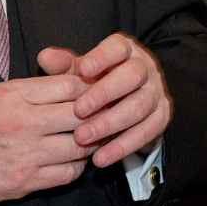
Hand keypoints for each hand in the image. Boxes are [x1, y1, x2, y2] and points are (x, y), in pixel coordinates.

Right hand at [0, 73, 93, 205]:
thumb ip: (34, 88)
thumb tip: (72, 83)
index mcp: (15, 96)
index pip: (69, 86)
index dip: (89, 87)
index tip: (95, 91)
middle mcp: (23, 124)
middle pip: (80, 115)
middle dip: (97, 114)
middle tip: (106, 113)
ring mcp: (26, 156)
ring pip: (79, 147)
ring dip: (90, 142)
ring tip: (93, 136)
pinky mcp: (25, 183)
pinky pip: (66, 174)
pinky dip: (76, 166)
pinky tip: (74, 159)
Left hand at [38, 34, 171, 167]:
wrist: (123, 103)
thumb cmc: (96, 83)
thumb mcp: (79, 72)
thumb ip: (63, 65)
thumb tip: (45, 56)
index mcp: (126, 50)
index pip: (118, 47)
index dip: (102, 57)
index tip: (83, 69)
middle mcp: (145, 67)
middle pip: (133, 75)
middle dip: (105, 94)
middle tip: (78, 111)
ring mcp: (156, 92)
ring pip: (139, 106)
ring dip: (110, 124)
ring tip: (82, 138)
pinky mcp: (161, 117)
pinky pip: (146, 132)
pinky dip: (123, 146)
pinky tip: (100, 158)